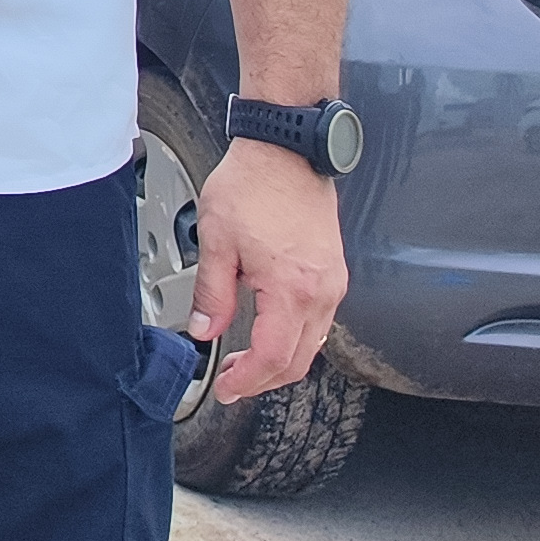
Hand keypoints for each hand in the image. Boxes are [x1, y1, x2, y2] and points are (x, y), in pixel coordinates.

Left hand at [190, 135, 348, 400]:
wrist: (286, 152)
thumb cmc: (253, 185)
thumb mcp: (217, 240)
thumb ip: (212, 293)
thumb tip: (204, 329)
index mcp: (291, 288)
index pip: (275, 357)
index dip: (249, 380)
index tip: (228, 388)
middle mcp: (322, 291)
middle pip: (300, 359)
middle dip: (266, 379)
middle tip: (234, 381)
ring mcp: (334, 282)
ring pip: (314, 343)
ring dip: (283, 360)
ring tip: (248, 361)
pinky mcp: (335, 272)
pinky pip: (321, 320)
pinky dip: (297, 337)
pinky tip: (272, 331)